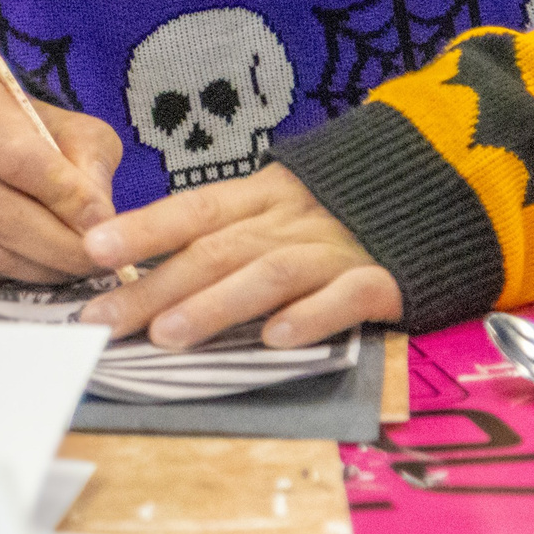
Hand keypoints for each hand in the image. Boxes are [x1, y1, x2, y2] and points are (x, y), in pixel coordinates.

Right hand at [0, 64, 120, 283]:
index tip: (103, 219)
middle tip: (102, 260)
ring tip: (76, 268)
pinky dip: (10, 275)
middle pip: (1, 214)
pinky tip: (34, 267)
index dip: (65, 196)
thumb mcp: (45, 114)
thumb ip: (83, 153)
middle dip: (61, 246)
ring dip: (41, 268)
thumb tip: (101, 215)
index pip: (18, 158)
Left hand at [76, 163, 402, 348]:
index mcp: (263, 195)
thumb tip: (142, 263)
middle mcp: (291, 219)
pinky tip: (278, 339)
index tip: (90, 248)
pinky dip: (312, 315)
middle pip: (215, 251)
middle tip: (104, 319)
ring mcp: (337, 249)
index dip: (142, 227)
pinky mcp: (384, 280)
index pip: (193, 208)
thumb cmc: (340, 214)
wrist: (442, 195)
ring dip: (216, 304)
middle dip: (153, 287)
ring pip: (268, 272)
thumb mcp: (280, 207)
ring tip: (168, 334)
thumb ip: (224, 233)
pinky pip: (347, 296)